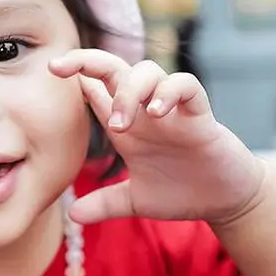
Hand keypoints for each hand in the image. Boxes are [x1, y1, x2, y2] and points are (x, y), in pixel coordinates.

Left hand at [49, 50, 264, 225]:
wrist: (225, 200)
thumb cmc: (182, 192)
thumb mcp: (136, 201)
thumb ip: (106, 204)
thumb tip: (73, 215)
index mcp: (126, 126)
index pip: (96, 89)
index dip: (75, 76)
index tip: (49, 71)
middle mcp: (145, 111)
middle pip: (115, 67)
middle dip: (86, 60)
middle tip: (60, 70)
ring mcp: (172, 110)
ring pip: (147, 71)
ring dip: (128, 90)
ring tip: (121, 125)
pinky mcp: (200, 115)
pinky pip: (186, 85)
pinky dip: (169, 92)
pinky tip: (156, 112)